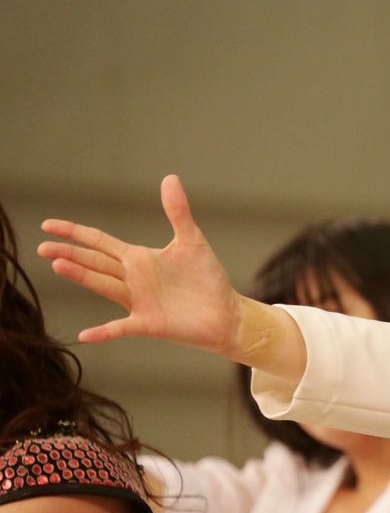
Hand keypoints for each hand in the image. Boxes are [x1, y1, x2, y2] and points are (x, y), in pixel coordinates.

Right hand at [38, 174, 243, 353]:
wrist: (226, 313)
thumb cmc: (207, 278)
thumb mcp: (192, 240)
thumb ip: (178, 211)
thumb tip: (170, 177)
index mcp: (139, 258)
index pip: (100, 242)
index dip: (75, 232)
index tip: (48, 225)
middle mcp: (133, 279)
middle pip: (94, 262)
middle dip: (69, 253)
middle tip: (41, 247)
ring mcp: (138, 302)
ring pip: (103, 285)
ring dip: (82, 276)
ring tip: (57, 265)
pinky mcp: (149, 323)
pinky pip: (121, 327)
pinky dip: (104, 332)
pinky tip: (84, 335)